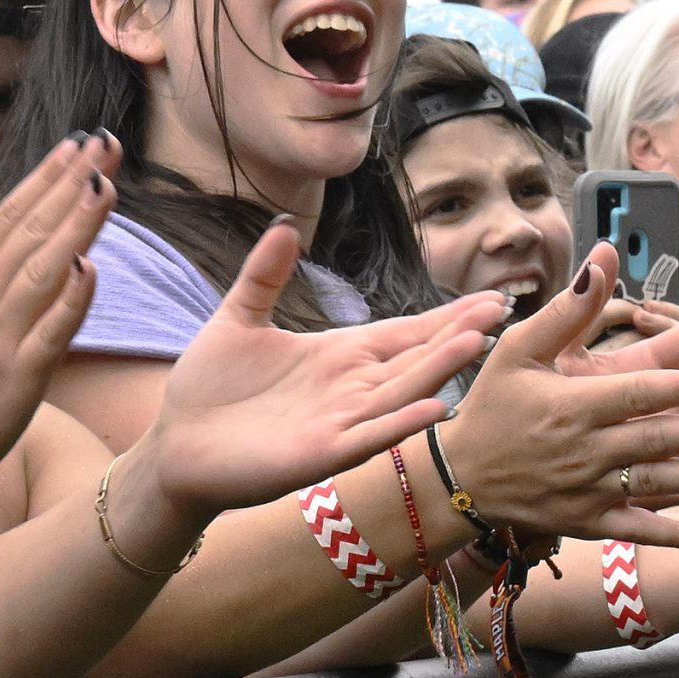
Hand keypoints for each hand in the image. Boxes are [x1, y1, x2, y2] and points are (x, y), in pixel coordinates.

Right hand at [0, 136, 119, 514]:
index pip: (10, 215)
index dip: (46, 177)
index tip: (78, 145)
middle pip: (33, 231)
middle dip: (72, 184)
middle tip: (107, 144)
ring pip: (44, 270)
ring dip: (77, 225)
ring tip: (107, 184)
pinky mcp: (16, 377)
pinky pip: (49, 331)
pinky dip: (70, 299)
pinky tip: (91, 267)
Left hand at [144, 224, 506, 514]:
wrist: (175, 444)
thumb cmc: (209, 387)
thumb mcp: (238, 317)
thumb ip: (264, 275)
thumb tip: (284, 223)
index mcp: (339, 356)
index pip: (405, 333)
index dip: (445, 317)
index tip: (491, 298)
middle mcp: (350, 390)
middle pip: (415, 359)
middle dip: (456, 336)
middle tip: (502, 310)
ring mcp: (340, 423)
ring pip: (401, 394)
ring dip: (439, 371)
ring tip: (477, 343)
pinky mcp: (320, 454)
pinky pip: (369, 437)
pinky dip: (402, 423)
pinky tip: (434, 408)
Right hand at [440, 243, 678, 548]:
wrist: (458, 477)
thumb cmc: (492, 405)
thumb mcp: (518, 349)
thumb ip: (567, 307)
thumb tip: (603, 256)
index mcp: (574, 404)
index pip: (638, 392)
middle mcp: (588, 449)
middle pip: (662, 436)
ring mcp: (592, 490)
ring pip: (661, 485)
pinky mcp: (591, 522)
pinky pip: (637, 531)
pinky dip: (672, 537)